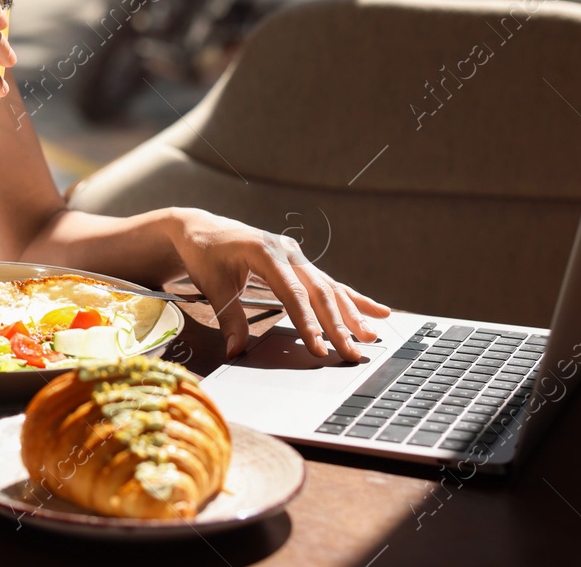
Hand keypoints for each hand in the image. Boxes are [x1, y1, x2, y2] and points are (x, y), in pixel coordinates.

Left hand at [168, 207, 389, 362]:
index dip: (308, 323)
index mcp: (265, 252)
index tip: (319, 348)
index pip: (293, 294)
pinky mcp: (300, 262)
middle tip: (352, 352)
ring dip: (352, 313)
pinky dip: (353, 298)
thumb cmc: (206, 254)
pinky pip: (330, 282)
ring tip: (371, 336)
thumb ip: (229, 318)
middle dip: (338, 324)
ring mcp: (296, 255)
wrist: (203, 229)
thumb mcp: (213, 285)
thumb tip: (236, 350)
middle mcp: (287, 251)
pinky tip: (377, 311)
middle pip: (318, 291)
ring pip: (329, 287)